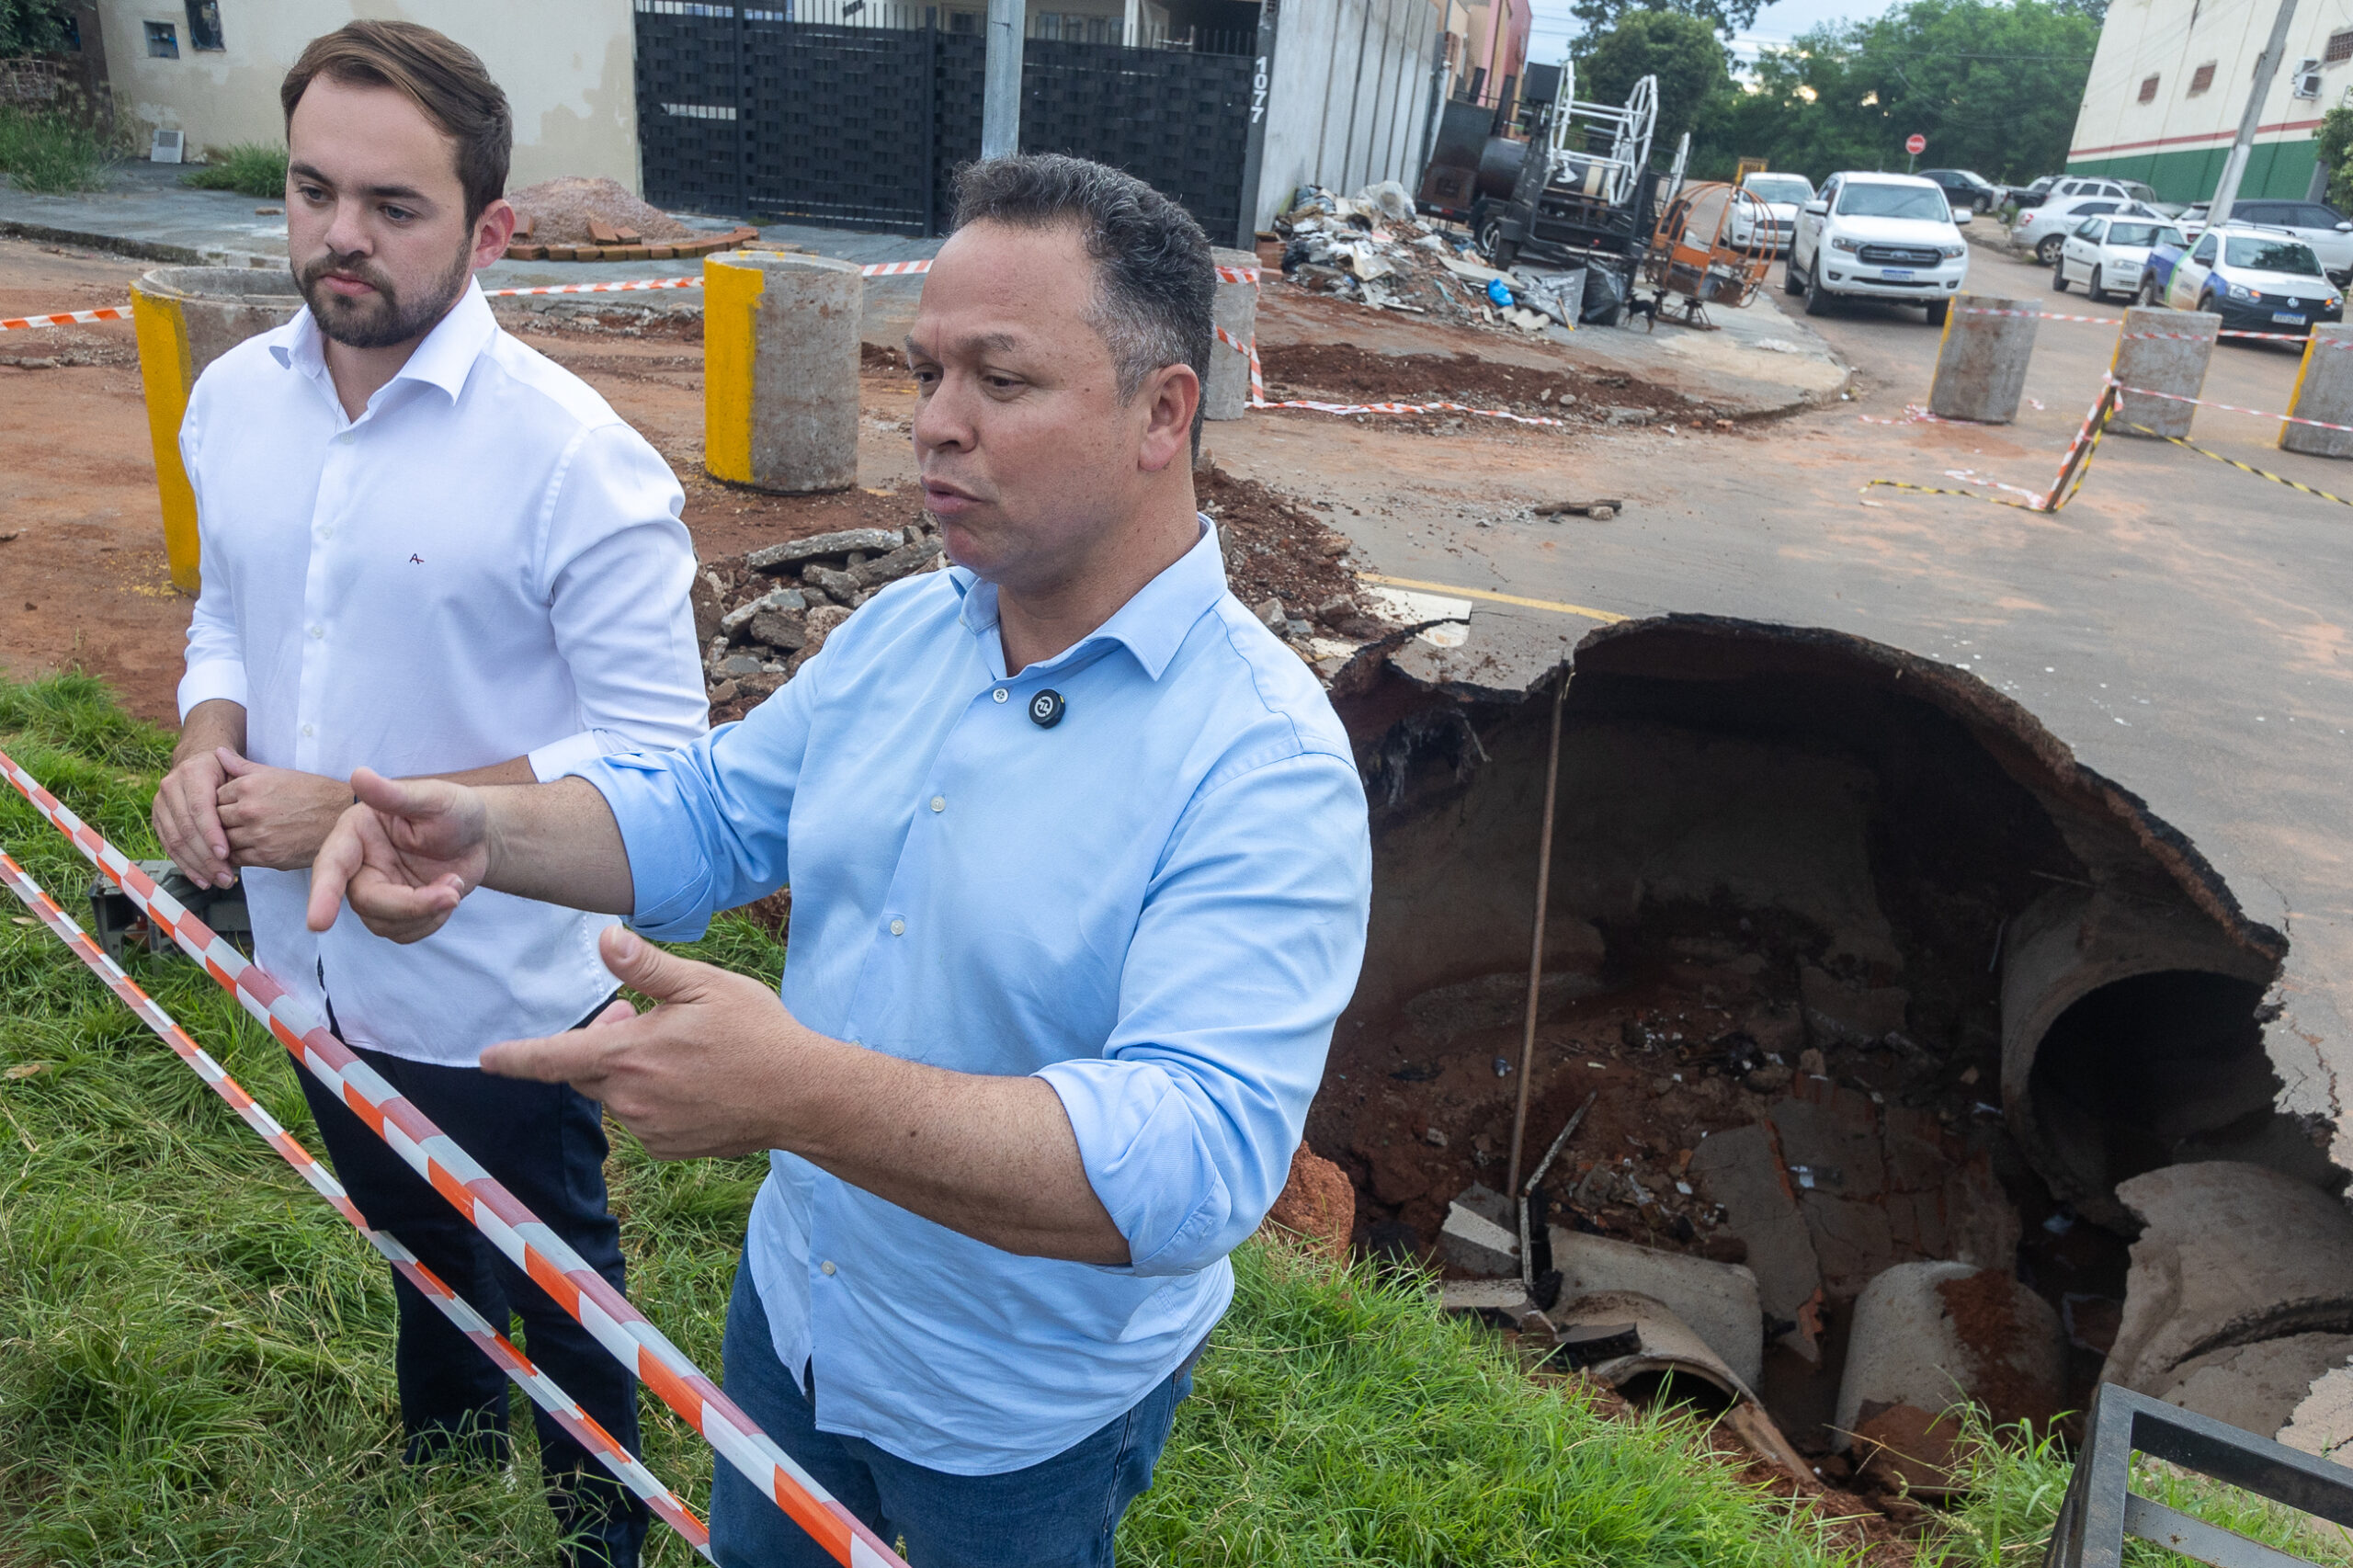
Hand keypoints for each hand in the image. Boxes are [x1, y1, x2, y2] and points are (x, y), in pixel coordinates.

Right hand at [154, 746, 232, 889]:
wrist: (197, 761)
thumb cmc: (224, 770)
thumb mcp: (236, 769)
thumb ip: (243, 785)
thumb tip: (248, 802)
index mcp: (192, 773)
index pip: (200, 808)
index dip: (211, 833)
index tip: (226, 853)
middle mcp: (171, 787)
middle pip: (186, 829)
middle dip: (206, 856)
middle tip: (225, 875)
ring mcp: (161, 803)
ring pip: (175, 841)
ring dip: (196, 865)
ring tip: (217, 880)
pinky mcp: (157, 818)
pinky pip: (169, 846)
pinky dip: (185, 865)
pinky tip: (201, 878)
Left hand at [215, 751, 354, 871]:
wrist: (342, 816)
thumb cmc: (312, 792)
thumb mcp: (277, 773)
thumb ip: (242, 765)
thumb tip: (218, 752)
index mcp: (249, 786)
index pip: (213, 797)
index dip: (217, 804)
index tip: (225, 808)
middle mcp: (250, 810)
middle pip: (215, 819)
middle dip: (217, 823)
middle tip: (225, 825)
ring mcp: (257, 834)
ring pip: (222, 840)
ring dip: (224, 841)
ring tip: (232, 839)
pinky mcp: (266, 856)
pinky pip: (236, 859)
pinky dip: (234, 856)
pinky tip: (241, 851)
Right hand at [307, 768, 490, 941]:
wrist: (478, 837)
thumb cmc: (453, 810)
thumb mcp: (433, 797)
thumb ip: (395, 794)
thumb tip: (359, 775)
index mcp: (357, 833)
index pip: (333, 865)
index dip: (323, 894)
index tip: (319, 923)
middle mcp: (358, 864)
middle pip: (365, 902)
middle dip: (411, 906)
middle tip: (452, 893)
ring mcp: (375, 890)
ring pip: (383, 923)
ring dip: (427, 913)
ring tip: (454, 883)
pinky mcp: (394, 911)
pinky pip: (403, 933)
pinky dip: (432, 921)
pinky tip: (447, 896)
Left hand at [481, 925, 827, 1157]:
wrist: (801, 1095)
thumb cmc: (757, 1033)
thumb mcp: (704, 985)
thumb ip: (647, 967)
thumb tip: (605, 938)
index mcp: (630, 1055)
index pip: (553, 1059)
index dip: (515, 1058)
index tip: (487, 1059)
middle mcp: (630, 1099)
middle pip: (587, 1072)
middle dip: (602, 1045)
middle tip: (643, 1019)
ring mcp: (649, 1129)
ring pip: (618, 1095)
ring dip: (631, 1073)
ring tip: (683, 1051)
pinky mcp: (669, 1147)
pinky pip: (644, 1119)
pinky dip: (655, 1099)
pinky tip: (697, 1083)